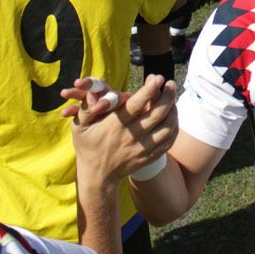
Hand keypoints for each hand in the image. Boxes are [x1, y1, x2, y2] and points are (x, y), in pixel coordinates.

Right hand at [62, 75, 178, 181]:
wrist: (98, 176)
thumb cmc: (88, 145)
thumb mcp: (80, 126)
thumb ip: (86, 107)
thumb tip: (92, 90)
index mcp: (115, 125)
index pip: (136, 105)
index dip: (149, 90)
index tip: (158, 77)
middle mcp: (132, 136)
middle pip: (157, 114)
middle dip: (167, 96)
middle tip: (170, 83)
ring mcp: (143, 148)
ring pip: (167, 128)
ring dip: (173, 111)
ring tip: (172, 98)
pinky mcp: (149, 157)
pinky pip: (168, 141)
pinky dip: (174, 127)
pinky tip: (172, 116)